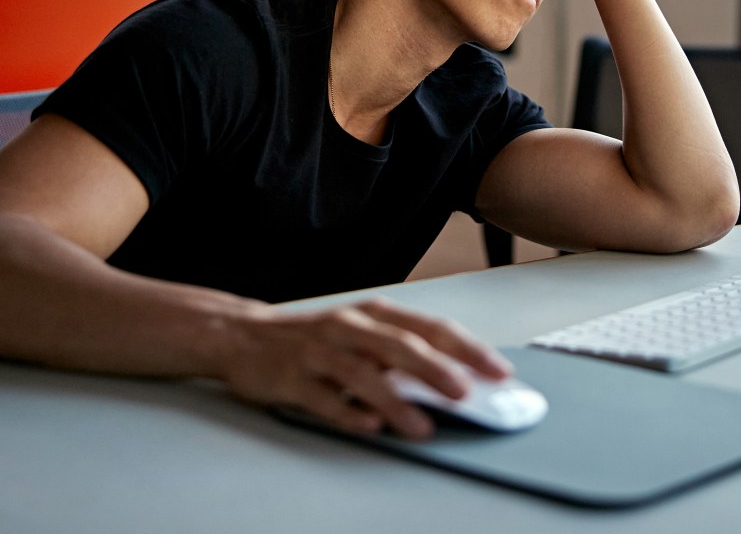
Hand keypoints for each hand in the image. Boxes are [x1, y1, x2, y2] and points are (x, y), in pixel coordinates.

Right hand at [220, 297, 511, 438]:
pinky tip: (369, 427)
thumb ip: (402, 352)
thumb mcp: (362, 332)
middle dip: (436, 370)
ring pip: (361, 373)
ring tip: (421, 426)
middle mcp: (348, 325)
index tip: (497, 370)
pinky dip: (347, 412)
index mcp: (373, 313)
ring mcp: (318, 351)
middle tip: (465, 393)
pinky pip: (322, 397)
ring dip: (394, 401)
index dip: (466, 348)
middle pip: (398, 346)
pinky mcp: (291, 377)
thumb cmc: (315, 336)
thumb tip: (458, 379)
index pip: (429, 327)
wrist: (242, 334)